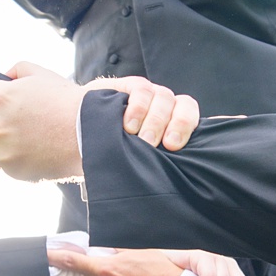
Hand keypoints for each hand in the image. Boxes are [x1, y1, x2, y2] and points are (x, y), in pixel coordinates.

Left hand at [0, 62, 87, 177]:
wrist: (93, 134)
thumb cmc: (68, 102)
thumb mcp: (41, 75)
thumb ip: (16, 72)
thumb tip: (3, 77)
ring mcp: (4, 154)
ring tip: (24, 144)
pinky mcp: (18, 172)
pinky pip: (12, 168)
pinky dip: (22, 161)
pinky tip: (40, 151)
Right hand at [80, 74, 201, 152]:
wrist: (82, 128)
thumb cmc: (118, 149)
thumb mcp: (140, 157)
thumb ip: (157, 163)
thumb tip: (173, 190)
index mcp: (176, 123)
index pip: (193, 118)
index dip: (188, 128)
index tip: (175, 146)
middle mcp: (167, 107)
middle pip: (183, 107)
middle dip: (175, 126)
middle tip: (161, 146)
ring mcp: (151, 94)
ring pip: (164, 98)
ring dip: (154, 119)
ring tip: (139, 138)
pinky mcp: (130, 86)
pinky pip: (142, 91)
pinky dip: (137, 107)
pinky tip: (128, 124)